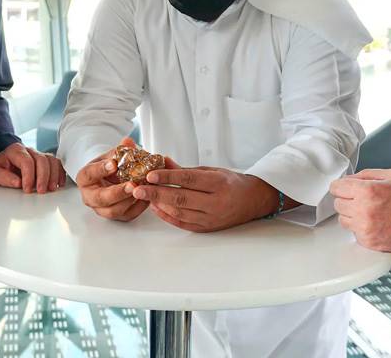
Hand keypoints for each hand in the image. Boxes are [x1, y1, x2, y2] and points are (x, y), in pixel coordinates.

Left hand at [0, 143, 65, 192]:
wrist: (0, 167)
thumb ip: (2, 177)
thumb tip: (18, 182)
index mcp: (15, 151)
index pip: (26, 161)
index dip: (29, 175)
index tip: (26, 189)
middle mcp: (28, 151)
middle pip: (41, 159)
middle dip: (43, 176)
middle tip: (40, 191)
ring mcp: (38, 155)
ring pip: (51, 160)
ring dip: (53, 175)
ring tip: (51, 189)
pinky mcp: (45, 162)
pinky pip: (57, 164)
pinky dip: (60, 173)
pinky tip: (58, 184)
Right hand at [75, 138, 151, 221]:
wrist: (112, 179)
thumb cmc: (109, 167)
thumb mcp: (111, 156)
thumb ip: (119, 150)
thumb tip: (128, 142)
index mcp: (85, 179)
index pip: (88, 175)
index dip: (100, 170)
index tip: (113, 164)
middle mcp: (90, 197)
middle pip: (100, 198)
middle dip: (117, 192)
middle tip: (131, 184)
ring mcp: (102, 209)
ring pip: (113, 211)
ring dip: (128, 201)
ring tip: (141, 190)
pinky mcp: (117, 216)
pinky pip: (127, 216)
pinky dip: (138, 208)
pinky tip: (146, 197)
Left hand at [131, 166, 285, 232]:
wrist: (252, 200)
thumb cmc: (231, 182)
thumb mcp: (211, 170)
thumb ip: (186, 170)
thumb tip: (163, 162)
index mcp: (218, 183)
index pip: (188, 180)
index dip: (168, 178)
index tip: (150, 175)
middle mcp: (216, 202)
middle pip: (181, 198)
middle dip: (156, 193)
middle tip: (138, 189)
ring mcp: (212, 218)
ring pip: (180, 212)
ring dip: (159, 205)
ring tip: (144, 196)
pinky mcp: (208, 228)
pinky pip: (183, 223)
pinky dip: (167, 216)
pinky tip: (156, 208)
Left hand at [330, 169, 390, 254]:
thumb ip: (367, 174)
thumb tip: (349, 179)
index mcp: (367, 191)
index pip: (336, 187)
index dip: (342, 186)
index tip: (347, 188)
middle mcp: (363, 211)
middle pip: (337, 204)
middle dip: (348, 200)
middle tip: (364, 200)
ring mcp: (365, 229)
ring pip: (343, 219)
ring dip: (352, 215)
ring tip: (371, 212)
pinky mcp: (369, 242)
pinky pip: (354, 233)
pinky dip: (361, 228)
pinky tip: (377, 224)